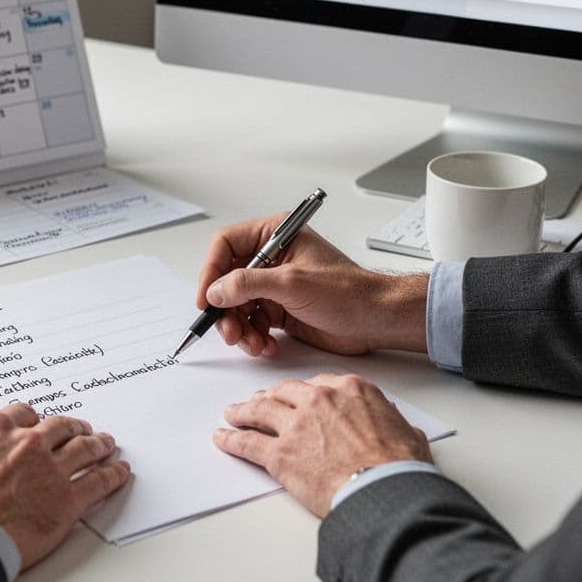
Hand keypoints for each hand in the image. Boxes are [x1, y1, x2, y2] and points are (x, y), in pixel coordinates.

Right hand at [0, 403, 131, 568]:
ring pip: (85, 448)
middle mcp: (27, 443)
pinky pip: (99, 481)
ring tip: (106, 444)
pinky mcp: (67, 500)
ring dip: (98, 444)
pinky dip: (113, 474)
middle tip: (81, 430)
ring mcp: (51, 469)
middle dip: (73, 428)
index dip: (35, 420)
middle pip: (60, 427)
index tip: (40, 424)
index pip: (24, 414)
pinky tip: (120, 471)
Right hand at [197, 214, 427, 356]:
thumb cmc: (348, 292)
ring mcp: (275, 285)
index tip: (207, 299)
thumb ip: (249, 284)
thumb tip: (216, 290)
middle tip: (230, 332)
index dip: (211, 271)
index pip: (226, 245)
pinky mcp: (280, 309)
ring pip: (237, 306)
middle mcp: (272, 258)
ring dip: (239, 329)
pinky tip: (265, 346)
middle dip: (226, 310)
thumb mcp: (292, 283)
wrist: (375, 320)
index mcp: (275, 235)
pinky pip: (252, 323)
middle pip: (227, 280)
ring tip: (252, 344)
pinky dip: (253, 337)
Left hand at [213, 374, 431, 517]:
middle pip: (285, 392)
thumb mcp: (406, 432)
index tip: (298, 398)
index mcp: (350, 389)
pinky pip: (248, 443)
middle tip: (261, 402)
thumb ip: (391, 423)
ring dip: (243, 411)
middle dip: (270, 397)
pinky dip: (231, 440)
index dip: (304, 393)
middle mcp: (319, 400)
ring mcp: (296, 425)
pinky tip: (222, 438)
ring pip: (260, 410)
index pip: (318, 384)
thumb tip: (397, 429)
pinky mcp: (280, 453)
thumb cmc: (399, 466)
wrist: (384, 489)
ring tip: (232, 414)